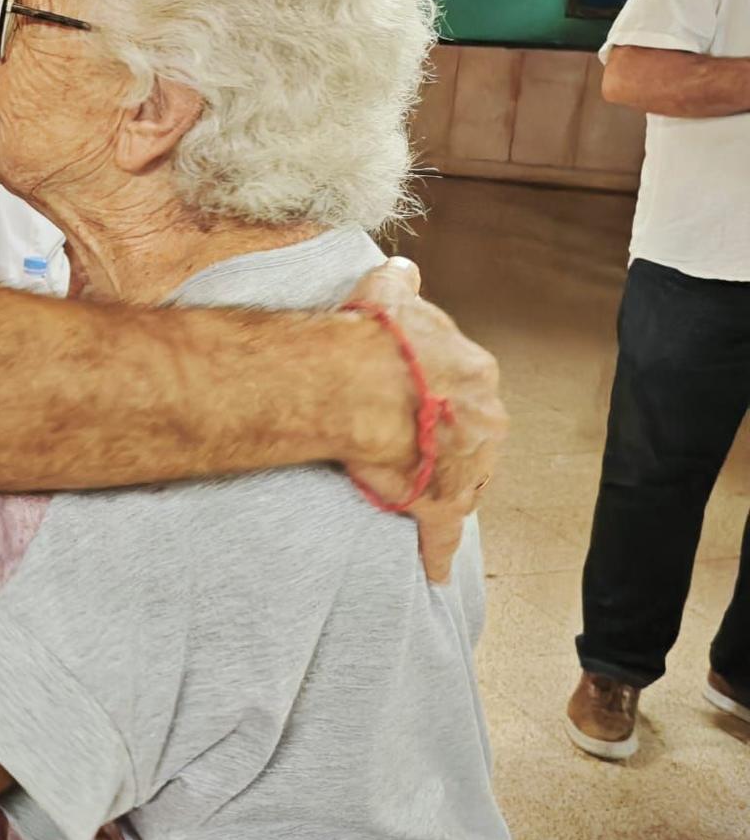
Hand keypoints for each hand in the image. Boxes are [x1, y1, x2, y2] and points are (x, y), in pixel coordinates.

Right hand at [343, 258, 505, 582]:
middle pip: (473, 438)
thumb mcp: (388, 293)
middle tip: (413, 447)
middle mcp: (483, 419)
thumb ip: (401, 283)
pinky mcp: (438, 506)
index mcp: (475, 373)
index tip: (418, 405)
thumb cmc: (370, 338)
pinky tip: (432, 570)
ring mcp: (465, 466)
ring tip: (411, 491)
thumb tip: (404, 269)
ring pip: (464, 481)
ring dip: (442, 487)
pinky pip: (440, 535)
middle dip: (449, 444)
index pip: (467, 393)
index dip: (441, 401)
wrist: (355, 383)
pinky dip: (435, 552)